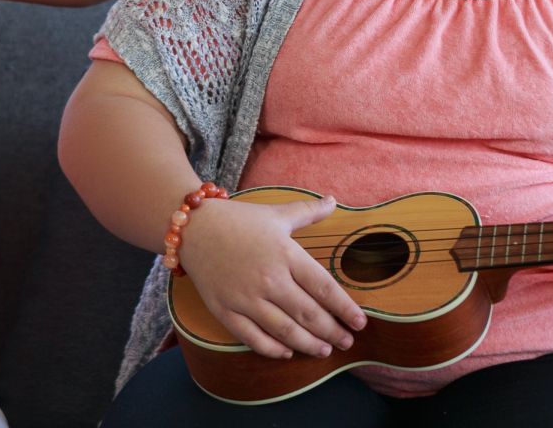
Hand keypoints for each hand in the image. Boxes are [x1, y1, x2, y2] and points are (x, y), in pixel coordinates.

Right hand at [179, 194, 366, 359]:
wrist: (192, 228)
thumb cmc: (238, 220)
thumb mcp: (275, 213)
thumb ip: (307, 211)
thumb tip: (333, 201)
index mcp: (285, 254)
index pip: (323, 287)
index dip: (344, 308)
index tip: (360, 322)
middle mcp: (268, 279)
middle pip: (308, 314)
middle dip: (332, 331)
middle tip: (347, 341)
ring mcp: (245, 298)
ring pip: (284, 330)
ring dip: (308, 344)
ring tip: (324, 350)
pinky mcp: (225, 310)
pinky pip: (252, 337)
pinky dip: (272, 349)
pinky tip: (287, 352)